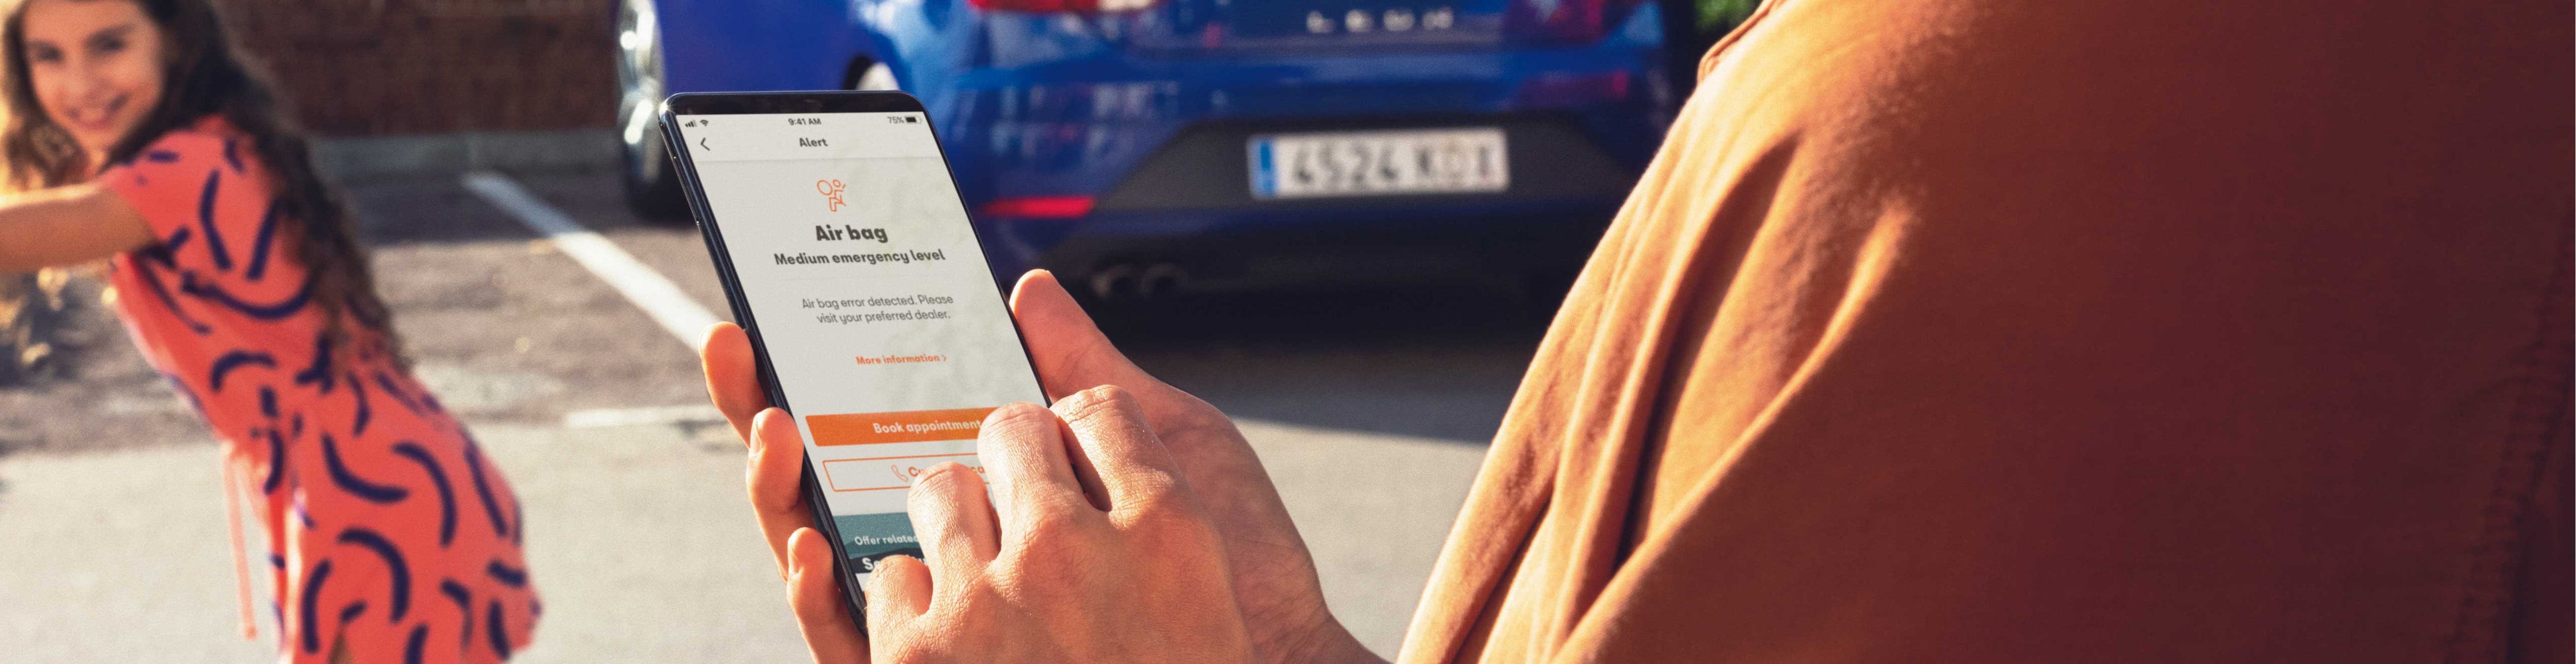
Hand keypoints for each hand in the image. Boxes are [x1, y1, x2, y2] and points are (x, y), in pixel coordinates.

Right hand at [700, 270, 1377, 662]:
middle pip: (824, 475)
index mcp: (992, 486)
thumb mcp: (1162, 446)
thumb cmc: (1237, 564)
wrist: (1275, 657)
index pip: (877, 418)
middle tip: (738, 344)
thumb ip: (1085, 377)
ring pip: (818, 548)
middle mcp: (950, 546)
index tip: (775, 311)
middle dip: (767, 407)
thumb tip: (1024, 287)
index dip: (818, 367)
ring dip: (779, 487)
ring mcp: (937, 612)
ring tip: (777, 426)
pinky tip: (818, 543)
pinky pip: (846, 640)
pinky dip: (818, 591)